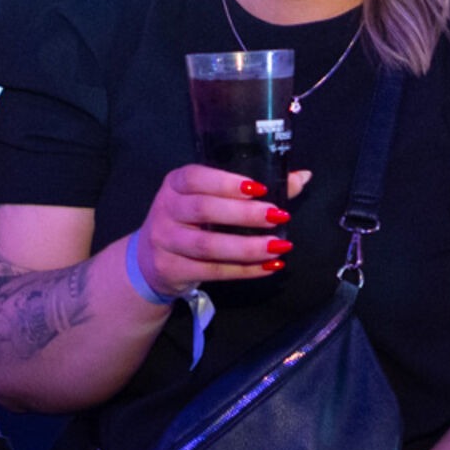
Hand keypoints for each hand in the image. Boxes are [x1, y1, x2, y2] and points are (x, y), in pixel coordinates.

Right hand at [134, 166, 310, 295]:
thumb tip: (301, 178)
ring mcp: (164, 241)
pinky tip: (268, 267)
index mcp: (176, 183)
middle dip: (244, 214)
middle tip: (277, 216)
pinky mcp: (170, 270)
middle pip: (204, 210)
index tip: (260, 189)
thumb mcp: (210, 198)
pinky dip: (243, 271)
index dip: (227, 182)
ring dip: (247, 247)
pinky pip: (212, 272)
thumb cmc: (189, 221)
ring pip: (207, 246)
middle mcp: (166, 209)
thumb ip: (252, 188)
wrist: (148, 261)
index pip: (196, 177)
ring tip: (279, 246)